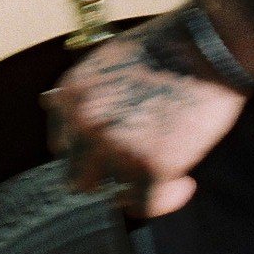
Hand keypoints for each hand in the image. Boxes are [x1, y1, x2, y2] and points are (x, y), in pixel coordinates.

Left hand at [44, 13, 248, 217]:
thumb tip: (49, 102)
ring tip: (166, 171)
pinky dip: (166, 200)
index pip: (63, 145)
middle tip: (134, 170)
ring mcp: (116, 147)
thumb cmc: (163, 47)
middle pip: (78, 179)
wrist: (205, 47)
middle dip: (106, 177)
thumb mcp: (103, 58)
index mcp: (70, 96)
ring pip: (114, 194)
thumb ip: (80, 89)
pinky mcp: (152, 166)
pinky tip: (185, 182)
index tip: (113, 151)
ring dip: (139, 186)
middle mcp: (85, 124)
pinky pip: (146, 205)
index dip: (89, 152)